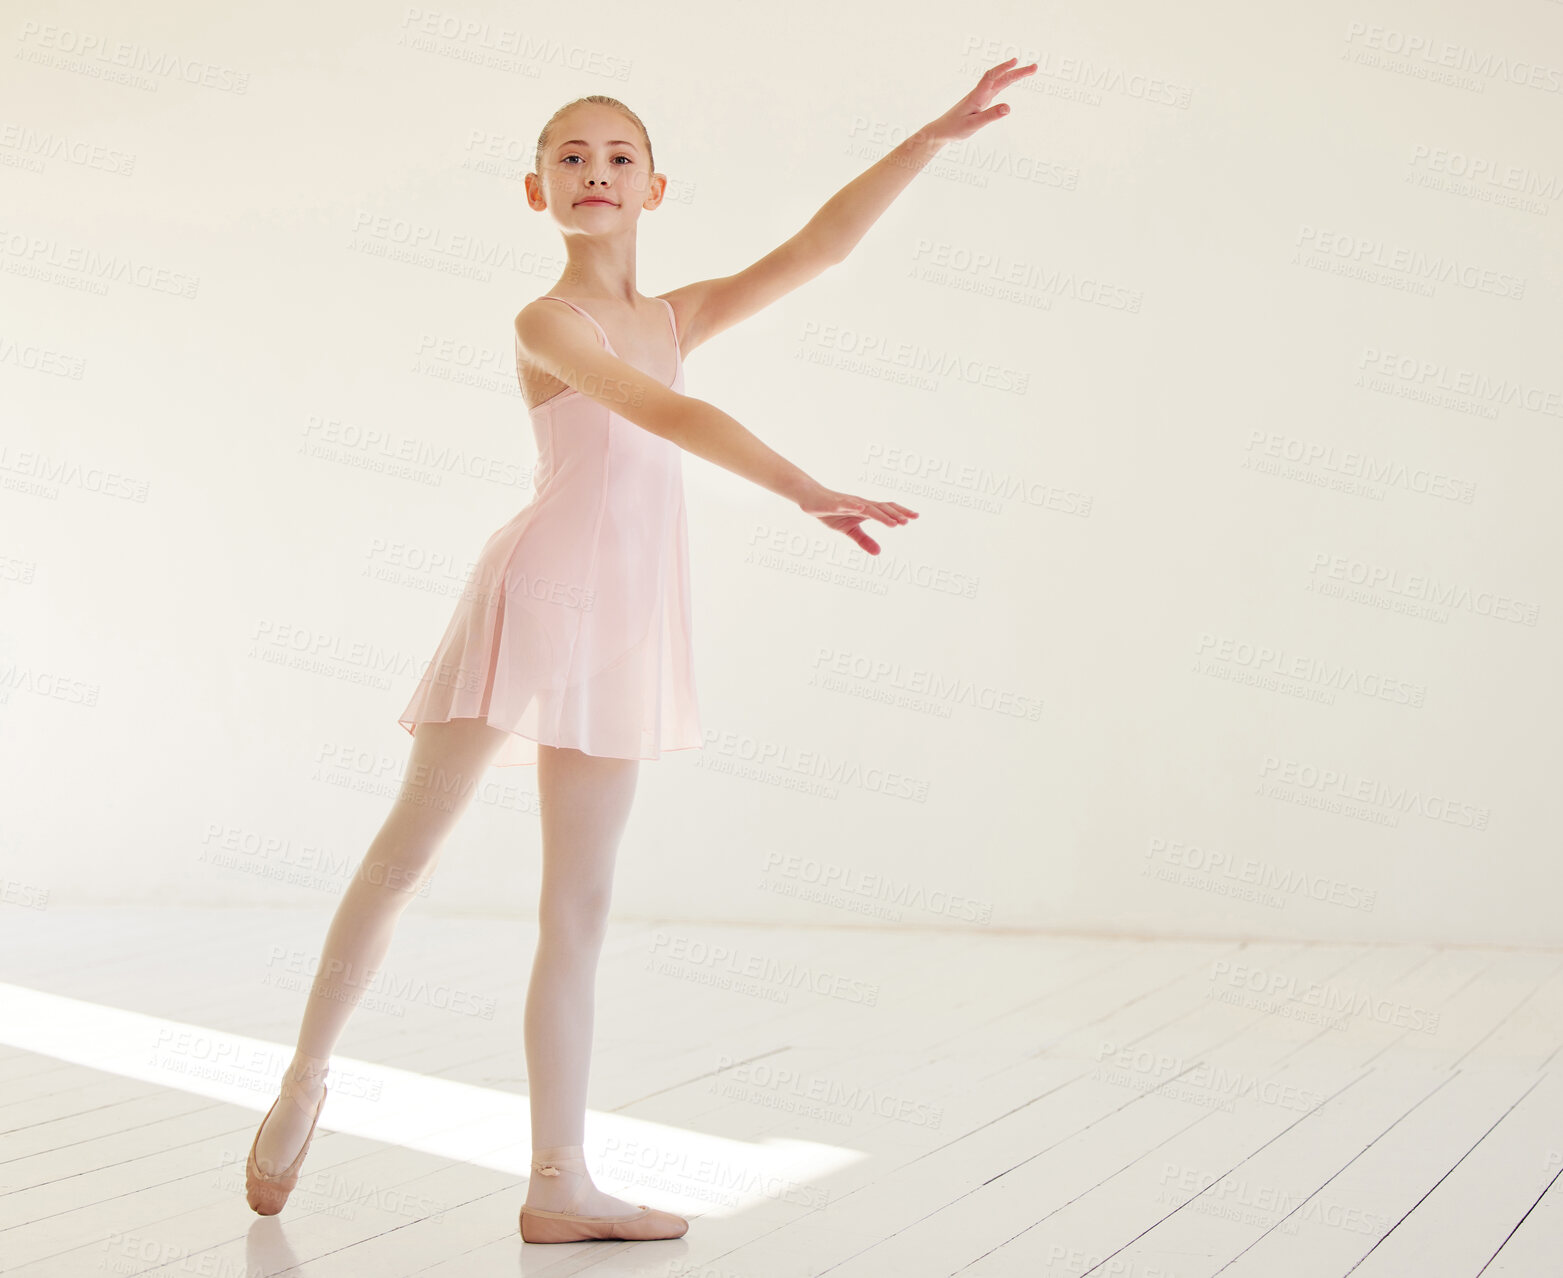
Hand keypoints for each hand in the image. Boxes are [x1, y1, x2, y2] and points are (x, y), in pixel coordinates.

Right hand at [798, 485, 918, 555]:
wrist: (810, 499)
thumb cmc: (831, 512)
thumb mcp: (849, 530)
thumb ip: (864, 540)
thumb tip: (879, 552)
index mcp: (865, 510)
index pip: (886, 510)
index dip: (900, 513)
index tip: (915, 517)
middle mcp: (860, 504)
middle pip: (881, 508)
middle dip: (895, 514)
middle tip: (909, 521)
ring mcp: (848, 503)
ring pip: (867, 508)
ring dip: (881, 515)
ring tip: (893, 522)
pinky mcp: (835, 504)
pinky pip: (845, 505)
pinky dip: (854, 507)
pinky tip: (862, 510)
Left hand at [922, 57, 1036, 143]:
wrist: (941, 130)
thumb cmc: (955, 128)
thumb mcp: (973, 125)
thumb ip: (991, 116)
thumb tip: (1008, 107)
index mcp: (977, 96)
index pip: (991, 77)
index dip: (1004, 68)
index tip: (1016, 61)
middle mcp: (980, 92)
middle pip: (1001, 77)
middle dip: (1018, 72)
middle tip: (1035, 67)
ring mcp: (981, 95)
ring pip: (1000, 81)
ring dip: (1014, 74)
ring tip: (1030, 70)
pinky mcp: (982, 100)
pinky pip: (997, 86)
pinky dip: (1006, 80)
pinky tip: (1012, 78)